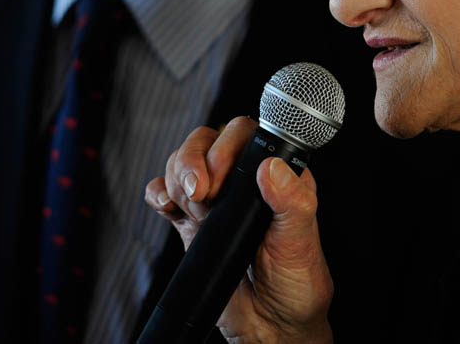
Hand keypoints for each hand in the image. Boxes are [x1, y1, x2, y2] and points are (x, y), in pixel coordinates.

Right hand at [146, 117, 333, 343]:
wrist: (270, 326)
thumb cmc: (297, 283)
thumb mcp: (300, 242)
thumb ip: (291, 202)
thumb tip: (272, 168)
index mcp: (277, 175)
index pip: (245, 135)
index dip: (227, 147)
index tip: (221, 177)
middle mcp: (244, 181)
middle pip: (206, 141)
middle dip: (193, 161)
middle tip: (201, 195)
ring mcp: (216, 200)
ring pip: (182, 162)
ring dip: (177, 179)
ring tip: (195, 212)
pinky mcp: (191, 222)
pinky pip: (164, 193)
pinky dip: (158, 193)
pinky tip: (167, 208)